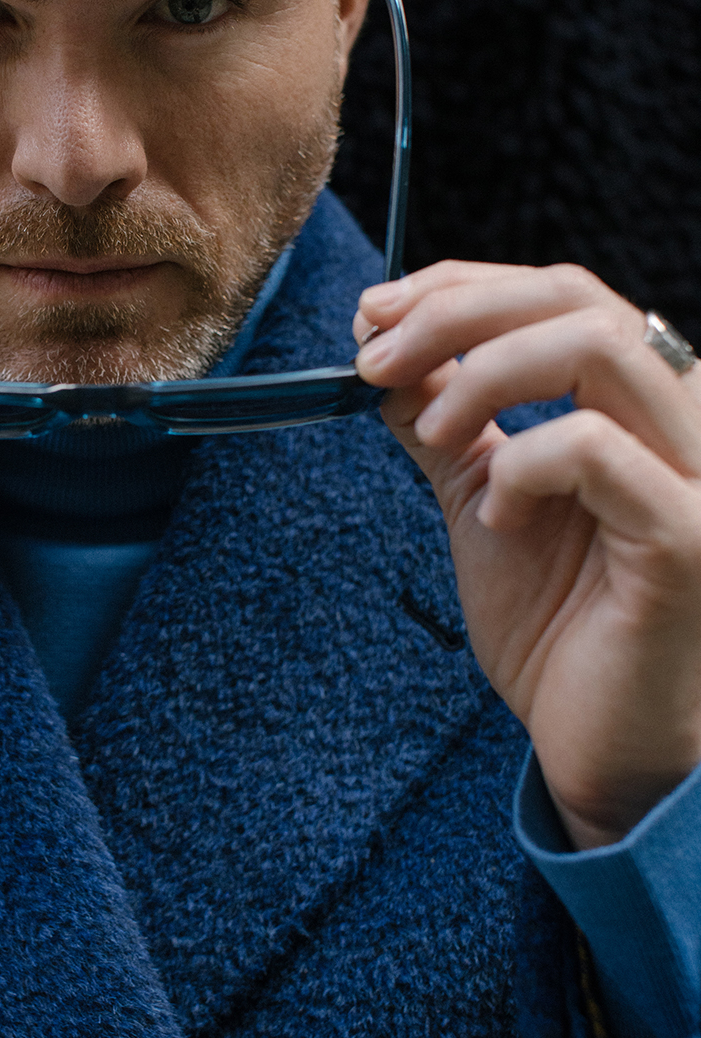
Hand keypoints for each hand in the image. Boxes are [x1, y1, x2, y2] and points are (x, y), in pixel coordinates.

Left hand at [355, 262, 700, 849]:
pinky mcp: (692, 539)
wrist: (603, 752)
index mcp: (647, 403)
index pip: (562, 291)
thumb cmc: (561, 631)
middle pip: (577, 296)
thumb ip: (451, 424)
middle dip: (454, 311)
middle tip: (370, 357)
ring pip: (600, 345)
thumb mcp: (485, 501)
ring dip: (483, 371)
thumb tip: (388, 350)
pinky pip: (599, 448)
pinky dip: (524, 463)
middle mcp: (693, 420)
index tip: (371, 315)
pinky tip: (496, 517)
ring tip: (431, 430)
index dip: (459, 286)